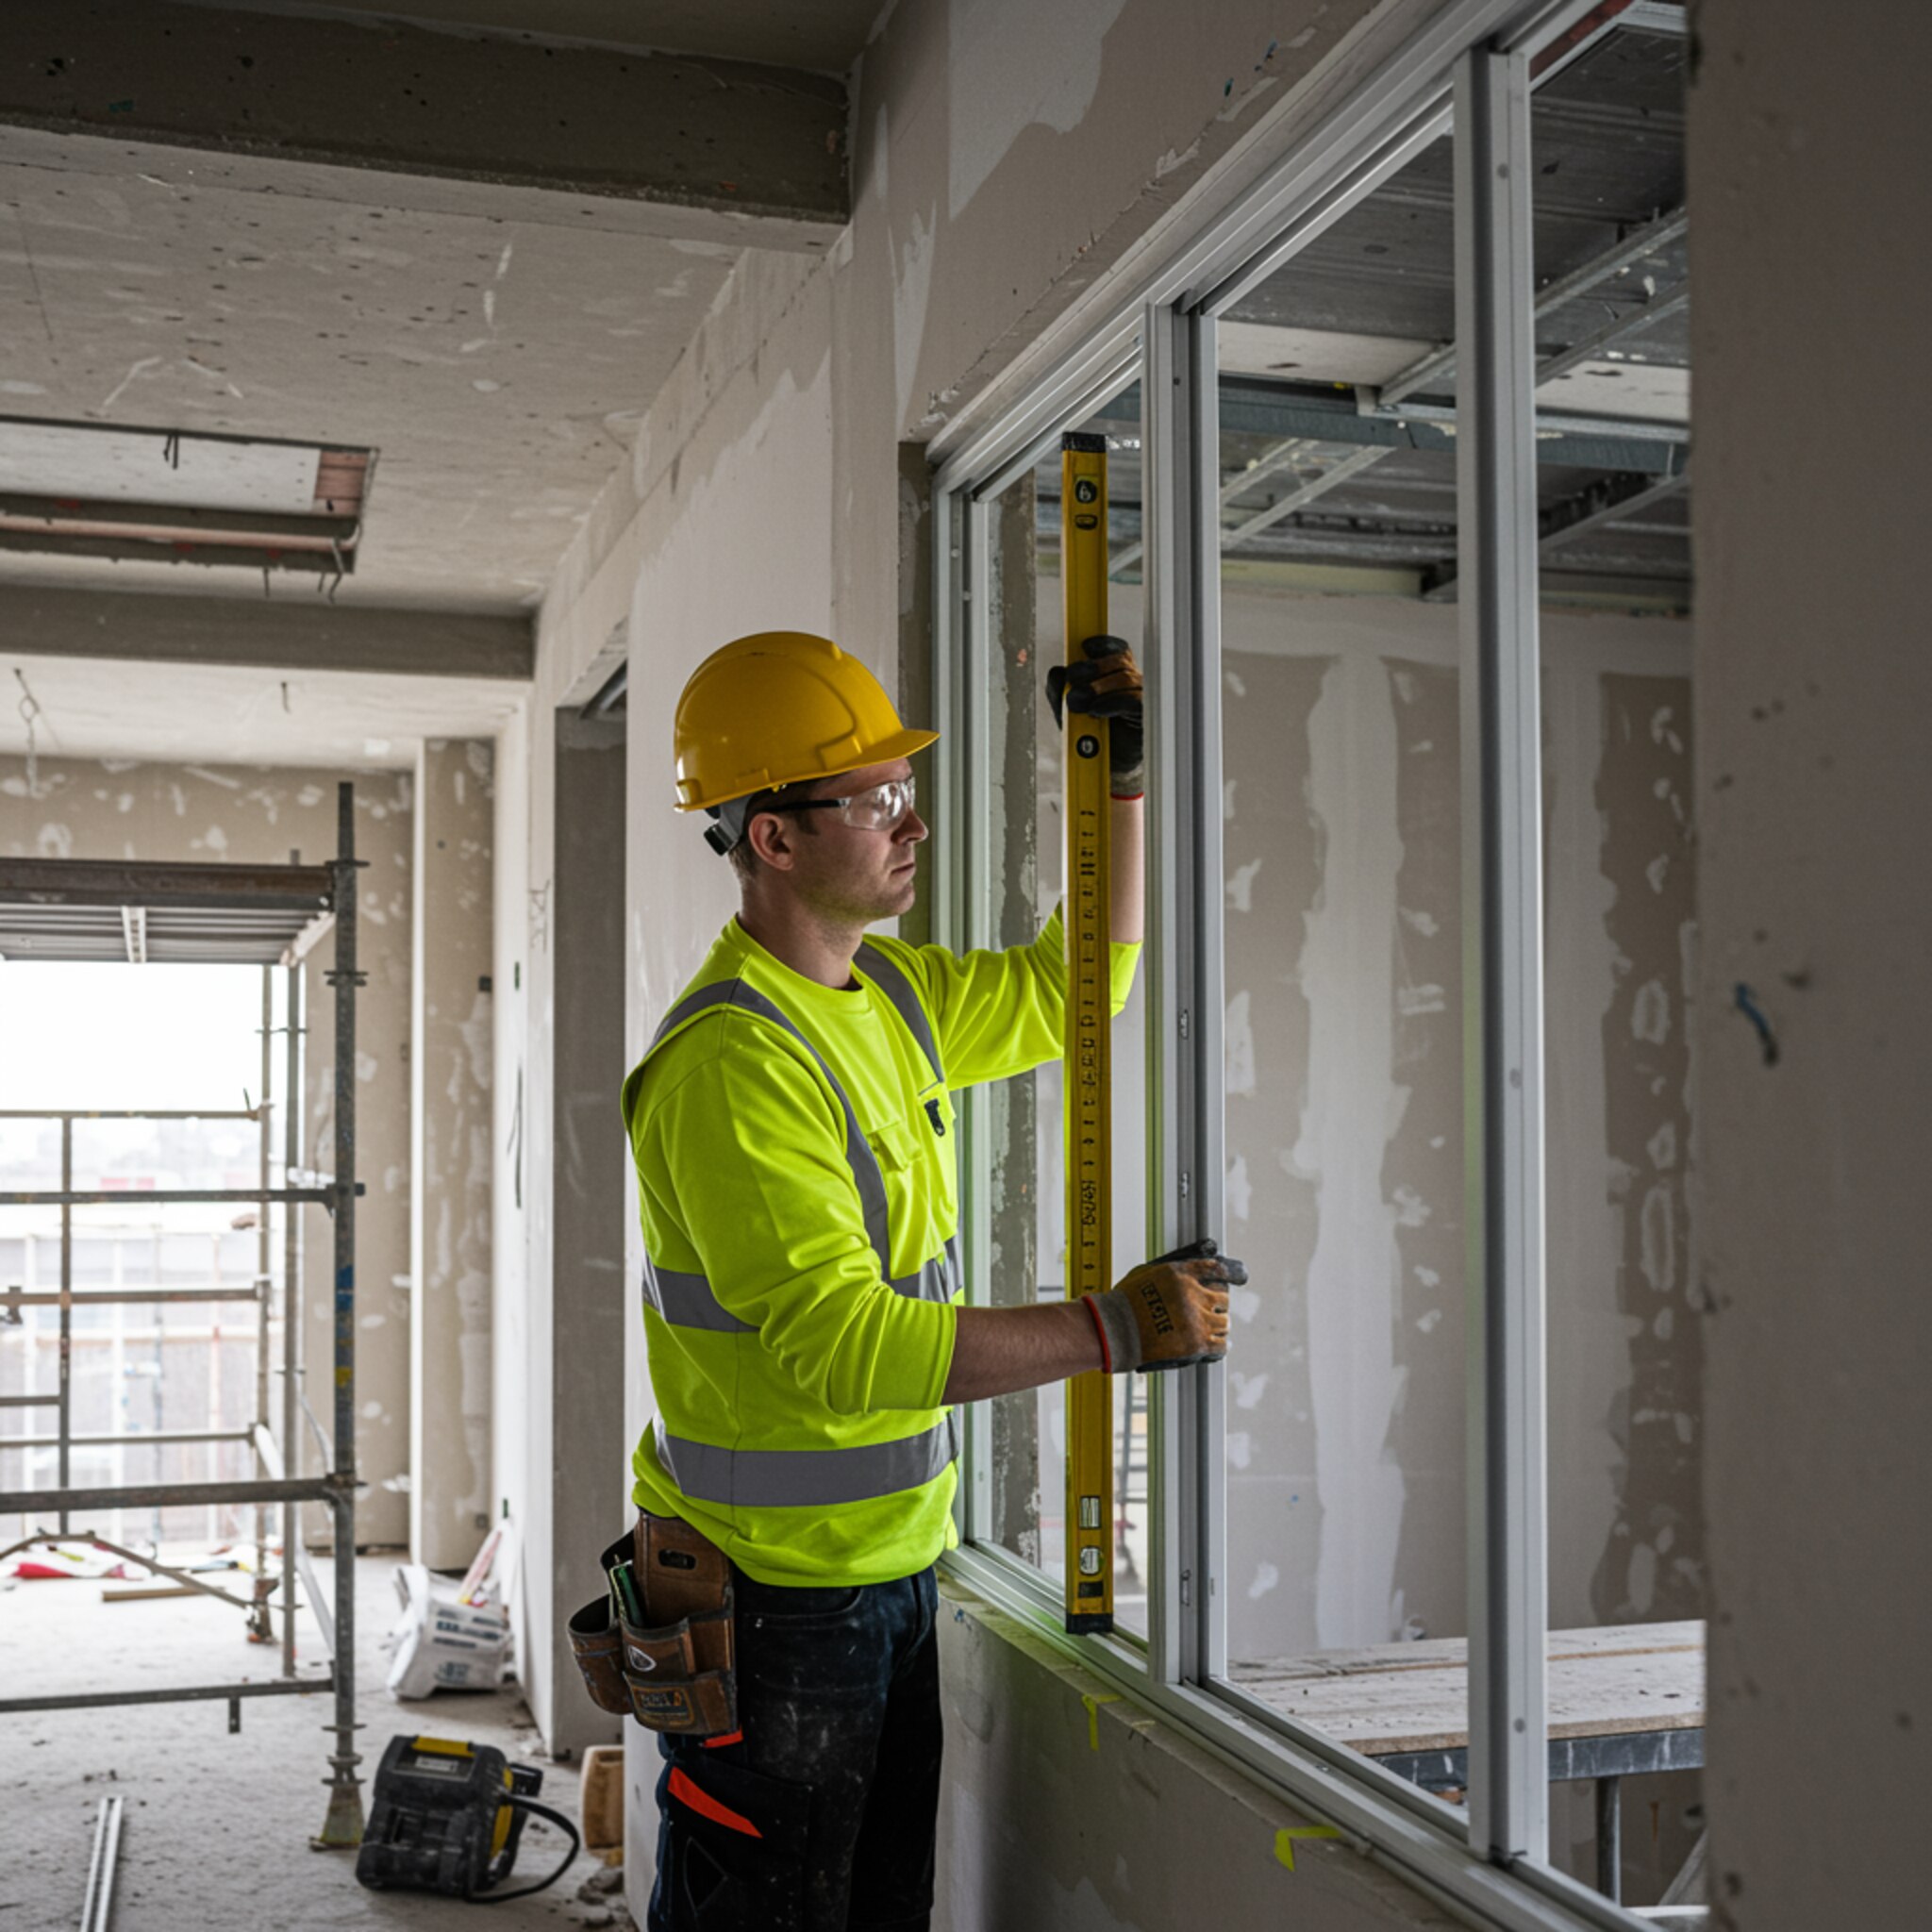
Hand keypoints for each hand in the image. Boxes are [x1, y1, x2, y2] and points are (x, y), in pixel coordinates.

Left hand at [1047, 634, 1144, 796]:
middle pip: (1119, 660)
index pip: (1116, 650)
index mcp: (1115, 676)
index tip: (1085, 646)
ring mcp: (1141, 699)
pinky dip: (1111, 703)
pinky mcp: (1145, 717)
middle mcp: (1131, 684)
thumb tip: (1057, 672)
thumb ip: (1058, 691)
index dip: (1103, 644)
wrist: (1101, 770)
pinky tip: (1095, 710)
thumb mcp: (1065, 712)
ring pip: (1125, 678)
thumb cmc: (1088, 738)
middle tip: (1073, 678)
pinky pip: (1132, 701)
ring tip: (1078, 703)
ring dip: (1097, 688)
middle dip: (1092, 666)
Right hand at [1083, 1237, 1244, 1373]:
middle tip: (1209, 1311)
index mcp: (1180, 1274)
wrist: (1114, 1331)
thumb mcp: (1146, 1274)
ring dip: (1217, 1325)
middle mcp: (1192, 1294)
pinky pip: (1221, 1344)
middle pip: (1223, 1298)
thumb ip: (1170, 1274)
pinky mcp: (1196, 1343)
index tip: (1234, 1277)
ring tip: (1207, 1329)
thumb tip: (1186, 1275)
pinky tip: (1213, 1344)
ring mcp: (1196, 1319)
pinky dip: (1219, 1344)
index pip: (1214, 1268)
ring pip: (1224, 1322)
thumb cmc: (1124, 1304)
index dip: (1227, 1273)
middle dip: (1216, 1304)